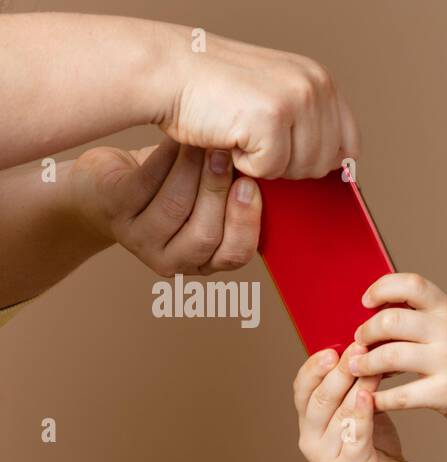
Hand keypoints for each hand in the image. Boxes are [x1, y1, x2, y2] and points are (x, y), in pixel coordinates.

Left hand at [67, 137, 259, 275]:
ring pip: (175, 207)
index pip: (234, 255)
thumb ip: (233, 194)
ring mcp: (138, 240)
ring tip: (204, 141)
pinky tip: (178, 138)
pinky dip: (166, 157)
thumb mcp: (205, 200)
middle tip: (228, 154)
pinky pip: (146, 183)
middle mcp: (171, 260)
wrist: (103, 186)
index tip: (252, 185)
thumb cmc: (164, 188)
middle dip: (218, 191)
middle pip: (204, 235)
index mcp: (203, 262)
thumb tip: (268, 166)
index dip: (245, 222)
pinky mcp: (113, 211)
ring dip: (193, 170)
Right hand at [155, 26, 359, 178]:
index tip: (293, 158)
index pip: (350, 145)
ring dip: (265, 163)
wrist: (166, 71)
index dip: (323, 163)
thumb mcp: (275, 96)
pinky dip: (244, 164)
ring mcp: (296, 100)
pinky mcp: (272, 118)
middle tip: (253, 136)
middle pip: (324, 164)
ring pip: (300, 170)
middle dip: (288, 163)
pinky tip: (229, 134)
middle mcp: (315, 85)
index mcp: (321, 80)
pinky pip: (270, 170)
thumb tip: (340, 166)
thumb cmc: (214, 91)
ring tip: (241, 131)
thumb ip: (309, 122)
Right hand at [295, 340, 412, 461]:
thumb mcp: (357, 416)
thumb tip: (361, 351)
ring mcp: (329, 457)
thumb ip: (353, 391)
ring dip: (356, 385)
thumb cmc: (373, 450)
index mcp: (309, 425)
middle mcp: (312, 441)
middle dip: (338, 371)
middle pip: (319, 399)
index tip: (331, 348)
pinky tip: (369, 395)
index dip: (314, 367)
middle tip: (357, 349)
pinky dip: (362, 413)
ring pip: (339, 413)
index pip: (301, 390)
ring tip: (371, 364)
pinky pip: (355, 435)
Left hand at [347, 273, 446, 431]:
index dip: (382, 288)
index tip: (367, 301)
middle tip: (359, 341)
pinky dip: (379, 398)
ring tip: (357, 367)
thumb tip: (379, 310)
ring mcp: (446, 362)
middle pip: (391, 321)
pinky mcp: (444, 393)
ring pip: (390, 356)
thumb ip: (424, 316)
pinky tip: (372, 398)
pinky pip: (401, 395)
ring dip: (365, 363)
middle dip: (366, 331)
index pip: (411, 285)